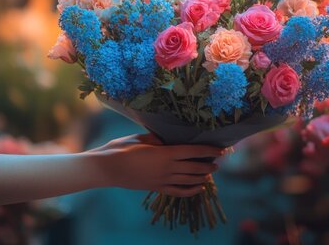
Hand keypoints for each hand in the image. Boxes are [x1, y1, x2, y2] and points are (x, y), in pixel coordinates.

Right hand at [91, 133, 223, 196]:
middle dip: (209, 164)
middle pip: (195, 167)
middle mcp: (167, 168)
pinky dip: (191, 190)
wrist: (107, 168)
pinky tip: (199, 188)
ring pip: (189, 180)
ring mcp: (162, 180)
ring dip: (203, 176)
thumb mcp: (141, 137)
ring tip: (211, 172)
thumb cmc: (122, 148)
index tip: (220, 149)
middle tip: (218, 161)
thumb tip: (168, 138)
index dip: (208, 150)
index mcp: (165, 153)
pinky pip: (178, 191)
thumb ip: (158, 138)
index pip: (193, 151)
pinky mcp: (156, 188)